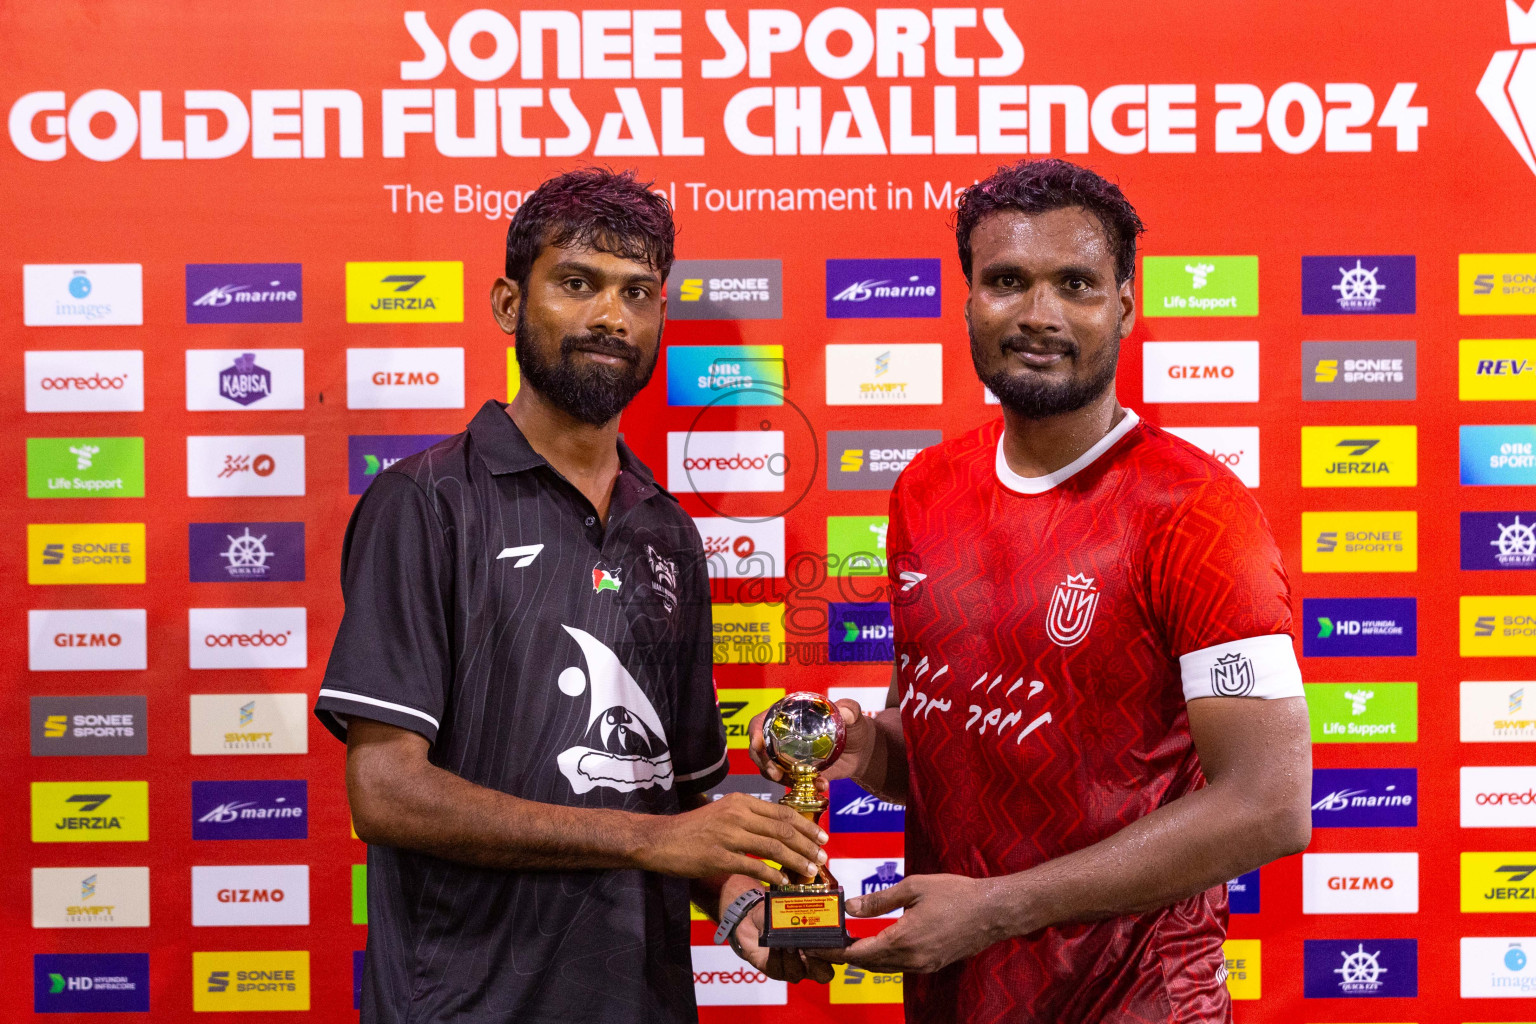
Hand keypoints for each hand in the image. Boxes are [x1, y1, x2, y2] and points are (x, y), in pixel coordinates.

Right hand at [637, 793, 826, 887]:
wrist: (661, 840)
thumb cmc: (693, 828)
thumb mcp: (723, 812)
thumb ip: (749, 817)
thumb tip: (779, 831)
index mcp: (740, 801)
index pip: (782, 812)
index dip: (806, 827)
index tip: (821, 838)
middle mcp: (737, 815)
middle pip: (783, 829)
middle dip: (807, 845)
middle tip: (823, 858)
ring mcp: (729, 836)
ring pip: (773, 847)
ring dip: (796, 861)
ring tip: (810, 871)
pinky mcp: (720, 857)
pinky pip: (754, 866)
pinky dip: (772, 876)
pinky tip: (782, 883)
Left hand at [728, 894, 834, 984]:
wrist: (753, 916)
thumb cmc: (779, 912)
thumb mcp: (795, 908)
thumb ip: (807, 912)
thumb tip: (815, 912)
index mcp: (822, 947)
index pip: (838, 956)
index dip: (835, 952)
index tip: (827, 940)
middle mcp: (810, 962)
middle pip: (823, 974)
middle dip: (817, 962)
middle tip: (808, 946)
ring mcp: (793, 969)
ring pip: (798, 972)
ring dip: (792, 957)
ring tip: (788, 943)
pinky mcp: (775, 971)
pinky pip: (778, 968)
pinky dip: (777, 956)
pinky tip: (775, 944)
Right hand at [748, 699, 876, 787]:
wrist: (862, 751)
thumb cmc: (854, 726)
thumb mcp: (853, 714)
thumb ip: (851, 709)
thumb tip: (846, 714)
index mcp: (787, 716)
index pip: (760, 722)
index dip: (754, 733)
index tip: (757, 744)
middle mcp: (781, 737)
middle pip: (759, 750)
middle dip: (763, 762)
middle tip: (776, 774)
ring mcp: (787, 757)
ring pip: (770, 769)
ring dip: (781, 778)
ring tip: (801, 782)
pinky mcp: (796, 774)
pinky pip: (789, 783)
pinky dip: (800, 787)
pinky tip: (821, 785)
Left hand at [814, 874, 1010, 974]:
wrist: (993, 912)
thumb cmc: (955, 894)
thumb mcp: (914, 887)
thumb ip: (879, 901)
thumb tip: (850, 908)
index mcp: (903, 940)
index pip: (858, 953)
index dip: (833, 950)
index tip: (814, 944)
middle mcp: (911, 960)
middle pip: (867, 964)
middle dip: (843, 955)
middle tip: (823, 942)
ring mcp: (923, 966)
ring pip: (882, 967)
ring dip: (862, 958)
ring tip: (843, 943)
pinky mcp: (932, 965)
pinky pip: (898, 966)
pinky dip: (881, 958)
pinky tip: (874, 944)